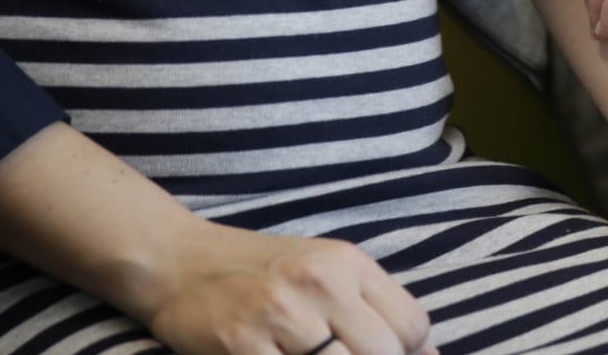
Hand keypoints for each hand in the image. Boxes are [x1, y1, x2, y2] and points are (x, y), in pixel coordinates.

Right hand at [134, 222, 434, 354]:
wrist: (179, 261)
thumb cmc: (260, 271)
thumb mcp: (324, 270)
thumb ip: (372, 307)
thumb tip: (427, 352)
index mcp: (348, 264)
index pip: (413, 325)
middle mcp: (320, 283)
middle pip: (384, 353)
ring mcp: (281, 314)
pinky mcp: (243, 344)